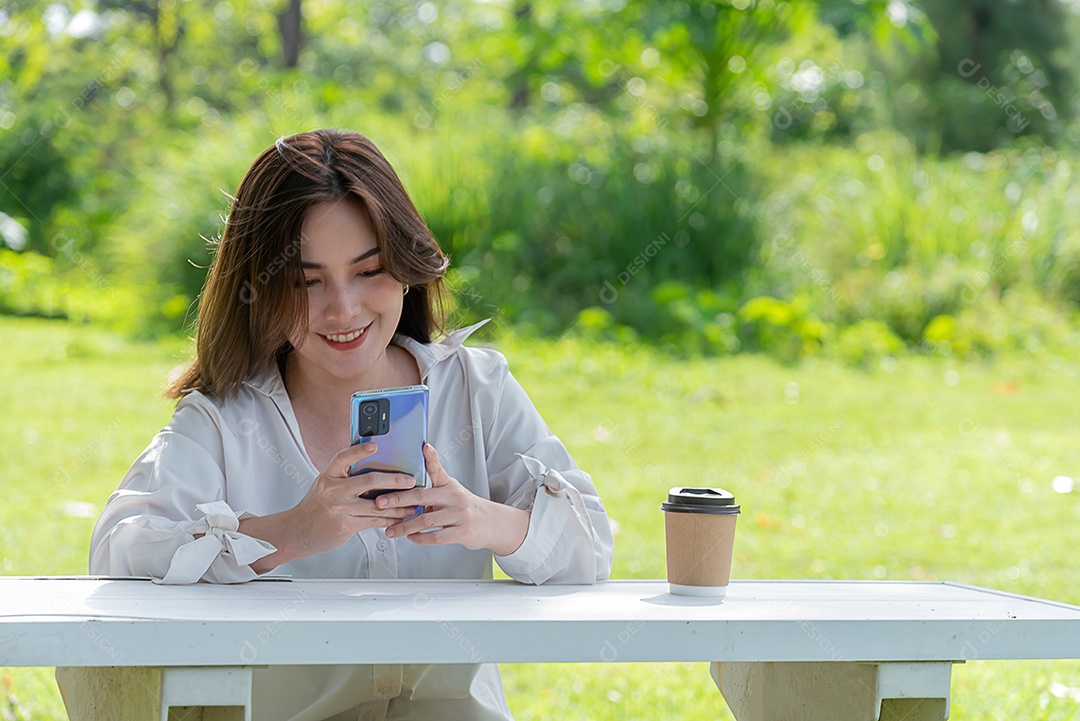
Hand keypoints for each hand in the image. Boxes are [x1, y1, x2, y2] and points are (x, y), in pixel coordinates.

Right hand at [241, 442, 418, 568]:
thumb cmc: (314, 507)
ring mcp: (340, 508)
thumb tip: (370, 461)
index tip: (375, 445)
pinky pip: (375, 520)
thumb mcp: (324, 484)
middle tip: (410, 480)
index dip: (359, 450)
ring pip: (377, 504)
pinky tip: (400, 517)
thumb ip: (343, 475)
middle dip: (394, 480)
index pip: (343, 458)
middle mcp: (333, 490)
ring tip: (413, 502)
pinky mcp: (346, 525)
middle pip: (369, 481)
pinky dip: (390, 519)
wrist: (297, 532)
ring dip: (398, 504)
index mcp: (328, 476)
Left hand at [378, 443, 529, 555]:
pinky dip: (421, 538)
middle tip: (380, 502)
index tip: (424, 447)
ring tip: (390, 530)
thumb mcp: (451, 489)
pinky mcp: (462, 533)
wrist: (490, 523)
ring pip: (426, 520)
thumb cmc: (465, 505)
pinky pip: (436, 537)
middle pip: (423, 496)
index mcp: (449, 486)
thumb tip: (407, 479)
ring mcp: (459, 515)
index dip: (432, 457)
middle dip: (399, 500)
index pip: (438, 469)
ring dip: (405, 527)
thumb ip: (432, 484)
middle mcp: (455, 498)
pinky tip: (411, 538)